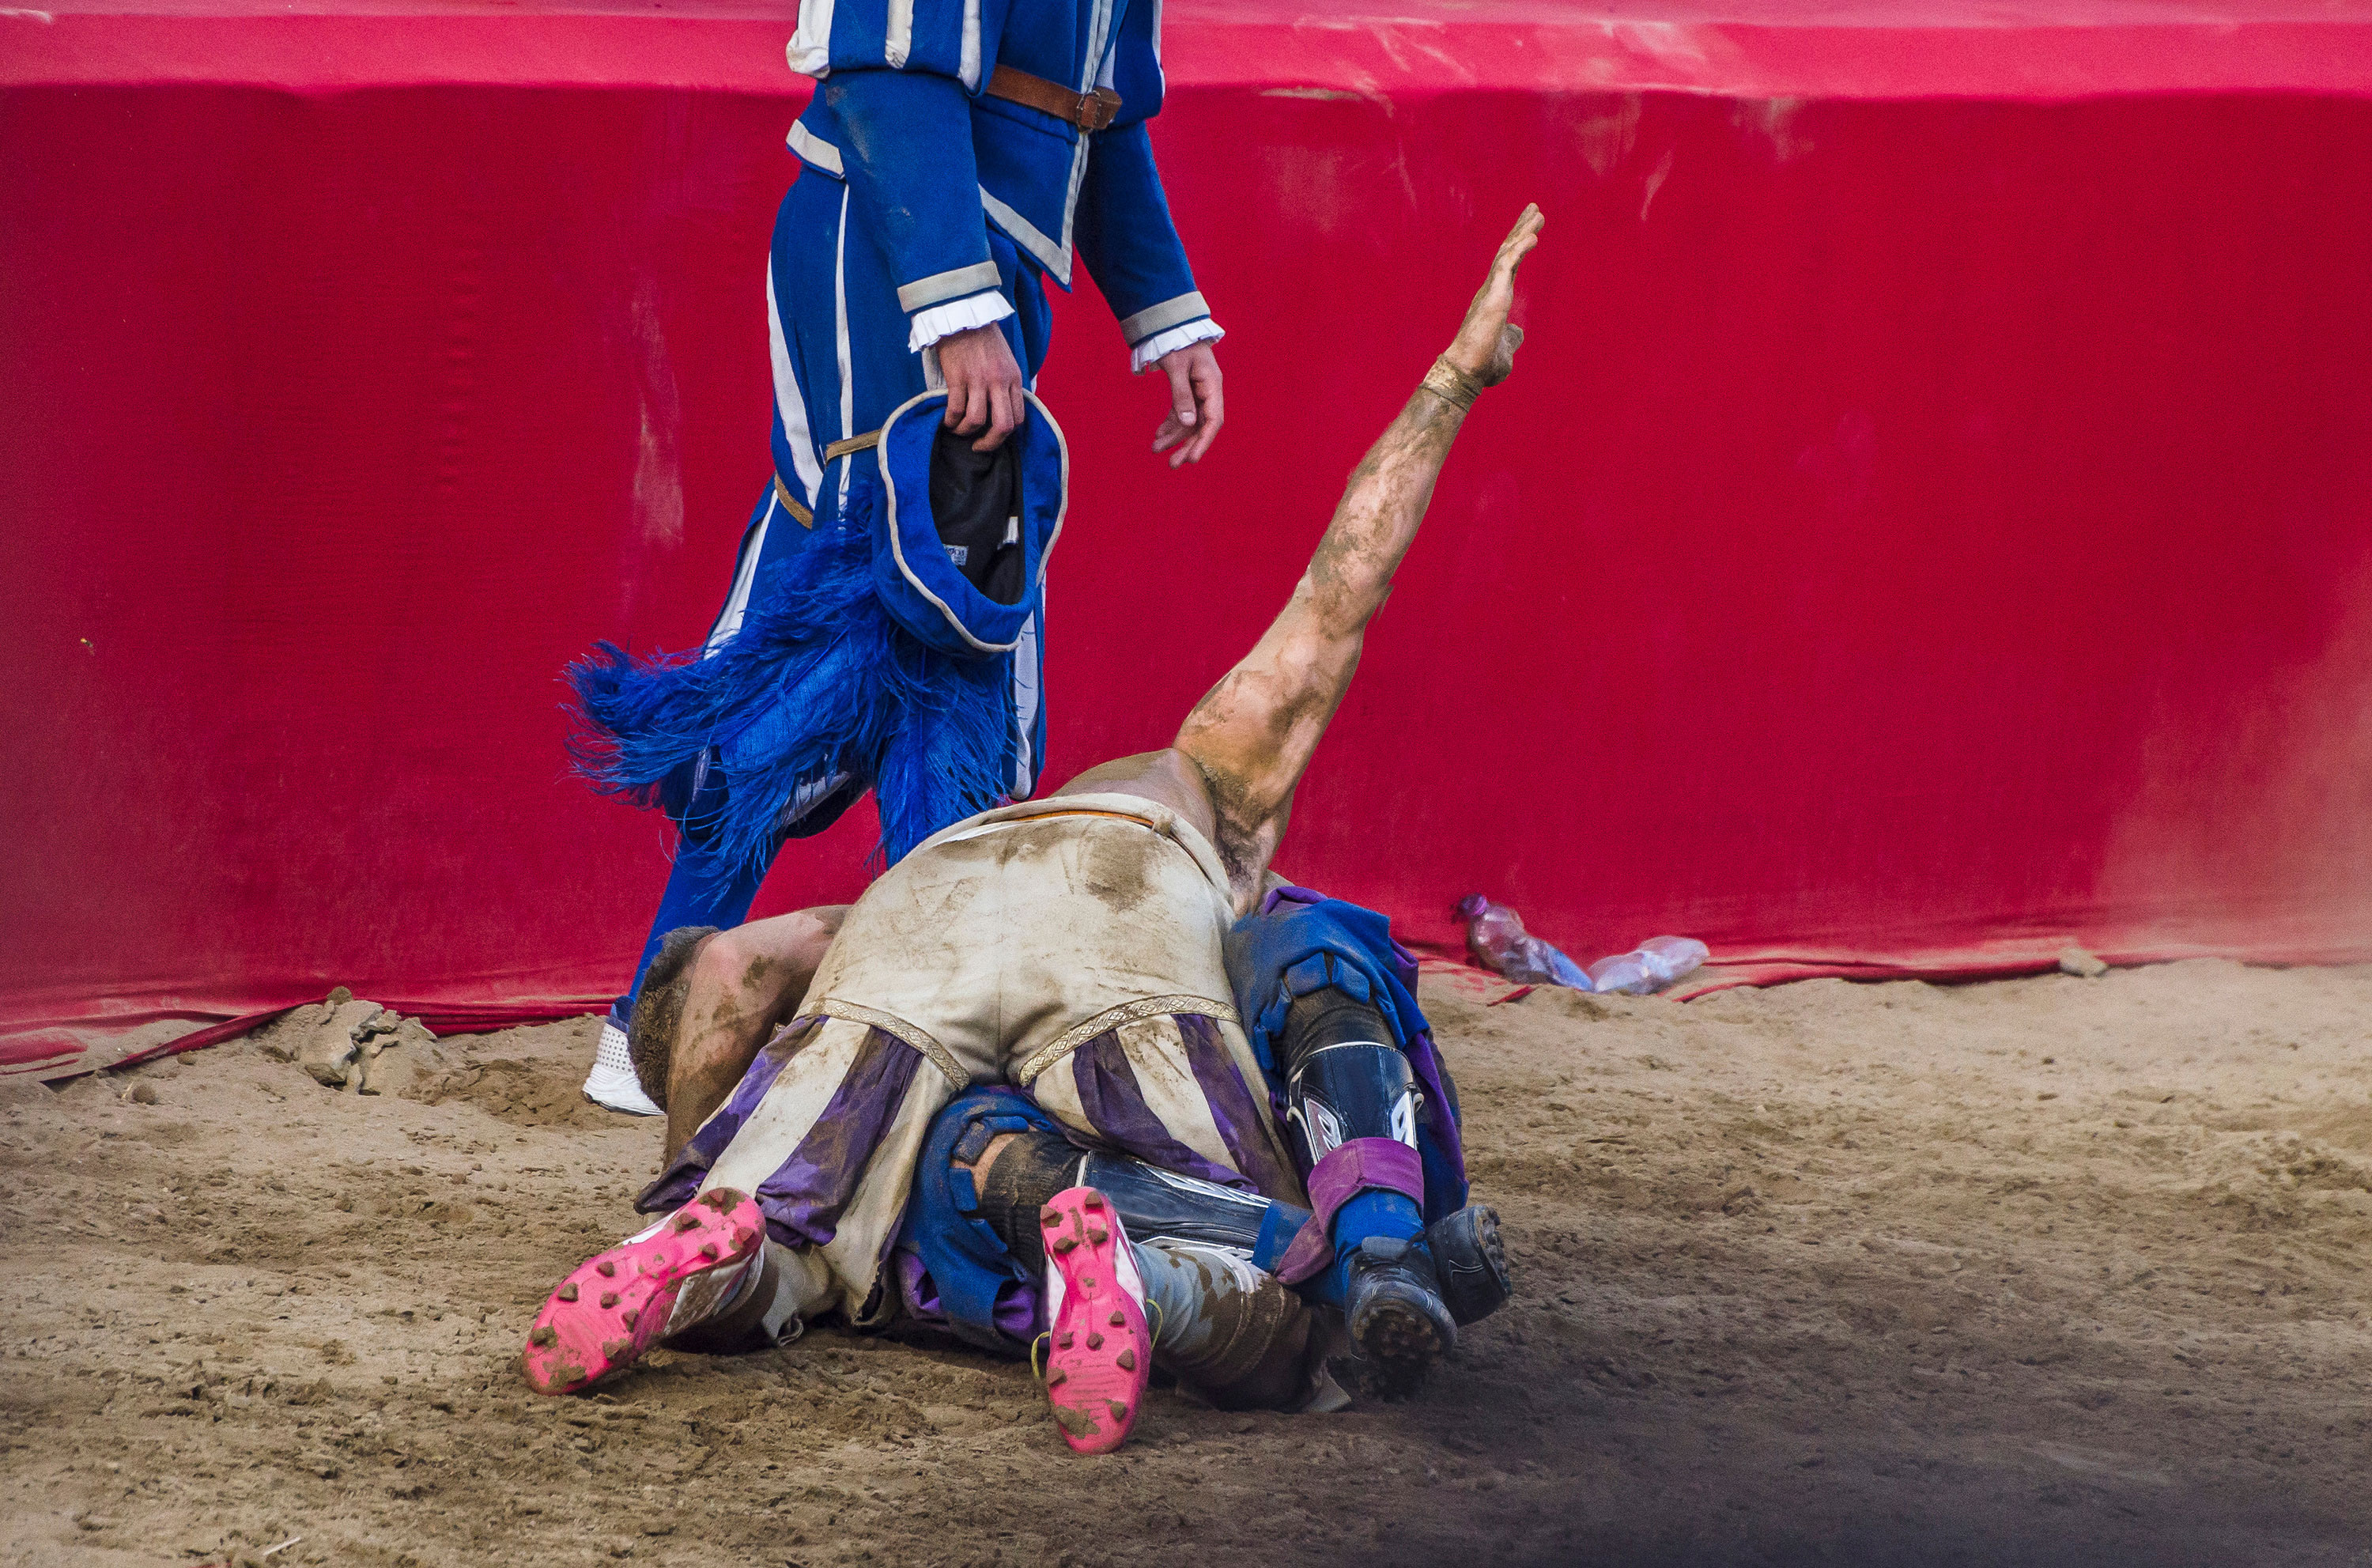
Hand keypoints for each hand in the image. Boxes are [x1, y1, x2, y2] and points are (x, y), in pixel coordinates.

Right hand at [938, 323, 1025, 451]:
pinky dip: (950, 420)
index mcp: (1014, 378)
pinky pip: (955, 409)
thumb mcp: (1006, 360)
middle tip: (978, 446)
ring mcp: (978, 380)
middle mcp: (999, 381)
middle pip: (1003, 425)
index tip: (994, 436)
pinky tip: (947, 420)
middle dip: (990, 443)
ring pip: (977, 420)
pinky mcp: (958, 377)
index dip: (1006, 433)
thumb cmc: (983, 338)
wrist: (962, 315)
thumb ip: (1007, 383)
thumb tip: (1003, 407)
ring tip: (958, 430)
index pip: (1018, 417)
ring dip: (965, 431)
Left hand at [1149, 341, 1223, 467]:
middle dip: (1186, 445)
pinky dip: (1170, 423)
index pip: (1213, 419)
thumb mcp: (1176, 366)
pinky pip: (1180, 412)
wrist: (1170, 324)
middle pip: (1201, 425)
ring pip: (1189, 421)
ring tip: (1155, 450)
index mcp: (1212, 384)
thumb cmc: (1174, 341)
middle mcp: (1208, 390)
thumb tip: (1188, 422)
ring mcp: (1198, 391)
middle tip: (1172, 465)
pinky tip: (1158, 435)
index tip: (1191, 459)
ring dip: (1174, 436)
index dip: (1203, 441)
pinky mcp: (1187, 390)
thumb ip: (1181, 394)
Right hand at [1443, 203, 1543, 387]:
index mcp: (1495, 298)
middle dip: (1521, 229)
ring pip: (1508, 253)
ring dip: (1523, 232)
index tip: (1532, 230)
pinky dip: (1521, 249)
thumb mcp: (1506, 347)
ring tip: (1538, 214)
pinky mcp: (1493, 295)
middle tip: (1534, 209)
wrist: (1468, 371)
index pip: (1509, 265)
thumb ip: (1513, 336)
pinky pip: (1508, 266)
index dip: (1520, 245)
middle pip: (1508, 251)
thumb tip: (1518, 332)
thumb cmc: (1483, 364)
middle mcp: (1491, 289)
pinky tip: (1534, 237)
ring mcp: (1491, 291)